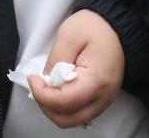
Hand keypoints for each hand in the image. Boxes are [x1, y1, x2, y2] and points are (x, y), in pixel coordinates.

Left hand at [29, 10, 125, 128]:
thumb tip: (46, 81)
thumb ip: (56, 60)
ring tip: (46, 87)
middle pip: (68, 119)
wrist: (115, 27)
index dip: (42, 94)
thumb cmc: (94, 27)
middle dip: (46, 105)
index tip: (33, 78)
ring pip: (73, 120)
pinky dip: (64, 107)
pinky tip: (57, 90)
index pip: (64, 102)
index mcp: (96, 80)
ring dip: (54, 108)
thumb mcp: (68, 35)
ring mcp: (104, 100)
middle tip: (38, 85)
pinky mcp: (102, 99)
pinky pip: (80, 113)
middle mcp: (103, 97)